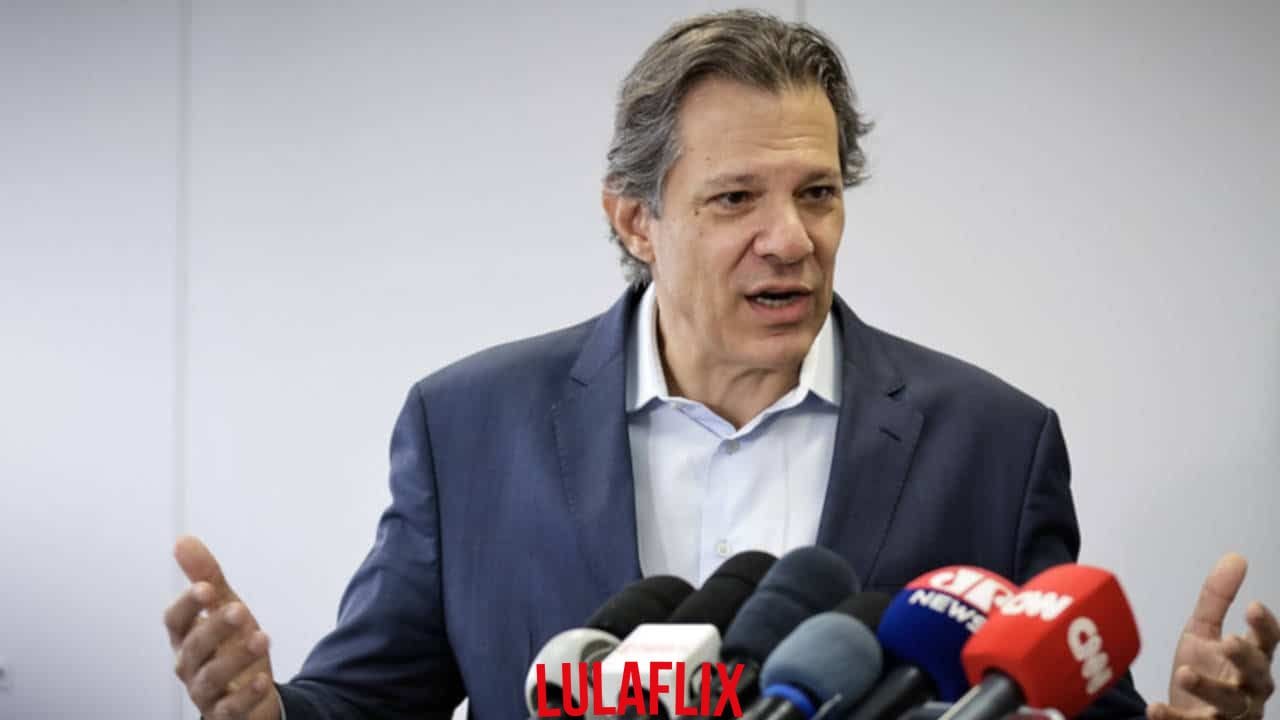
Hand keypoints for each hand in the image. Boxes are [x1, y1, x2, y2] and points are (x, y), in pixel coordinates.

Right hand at [164, 535, 280, 719]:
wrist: (252, 692)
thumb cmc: (231, 646)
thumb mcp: (224, 607)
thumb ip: (207, 576)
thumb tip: (183, 541)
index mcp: (187, 637)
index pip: (176, 621)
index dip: (188, 605)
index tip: (206, 587)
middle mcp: (191, 665)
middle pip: (194, 647)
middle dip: (215, 628)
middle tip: (240, 609)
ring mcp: (206, 692)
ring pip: (211, 678)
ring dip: (235, 658)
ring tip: (261, 638)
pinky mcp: (226, 714)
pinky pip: (230, 708)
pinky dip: (245, 696)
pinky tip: (262, 681)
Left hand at [1147, 553, 1276, 719]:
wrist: (1183, 710)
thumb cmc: (1204, 669)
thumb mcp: (1205, 631)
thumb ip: (1217, 598)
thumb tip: (1236, 557)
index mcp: (1250, 660)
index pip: (1267, 642)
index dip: (1264, 626)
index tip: (1254, 606)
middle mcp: (1247, 688)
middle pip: (1256, 675)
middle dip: (1245, 658)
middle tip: (1229, 641)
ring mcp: (1227, 712)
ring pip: (1228, 704)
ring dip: (1208, 688)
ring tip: (1186, 672)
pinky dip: (1173, 717)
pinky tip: (1156, 707)